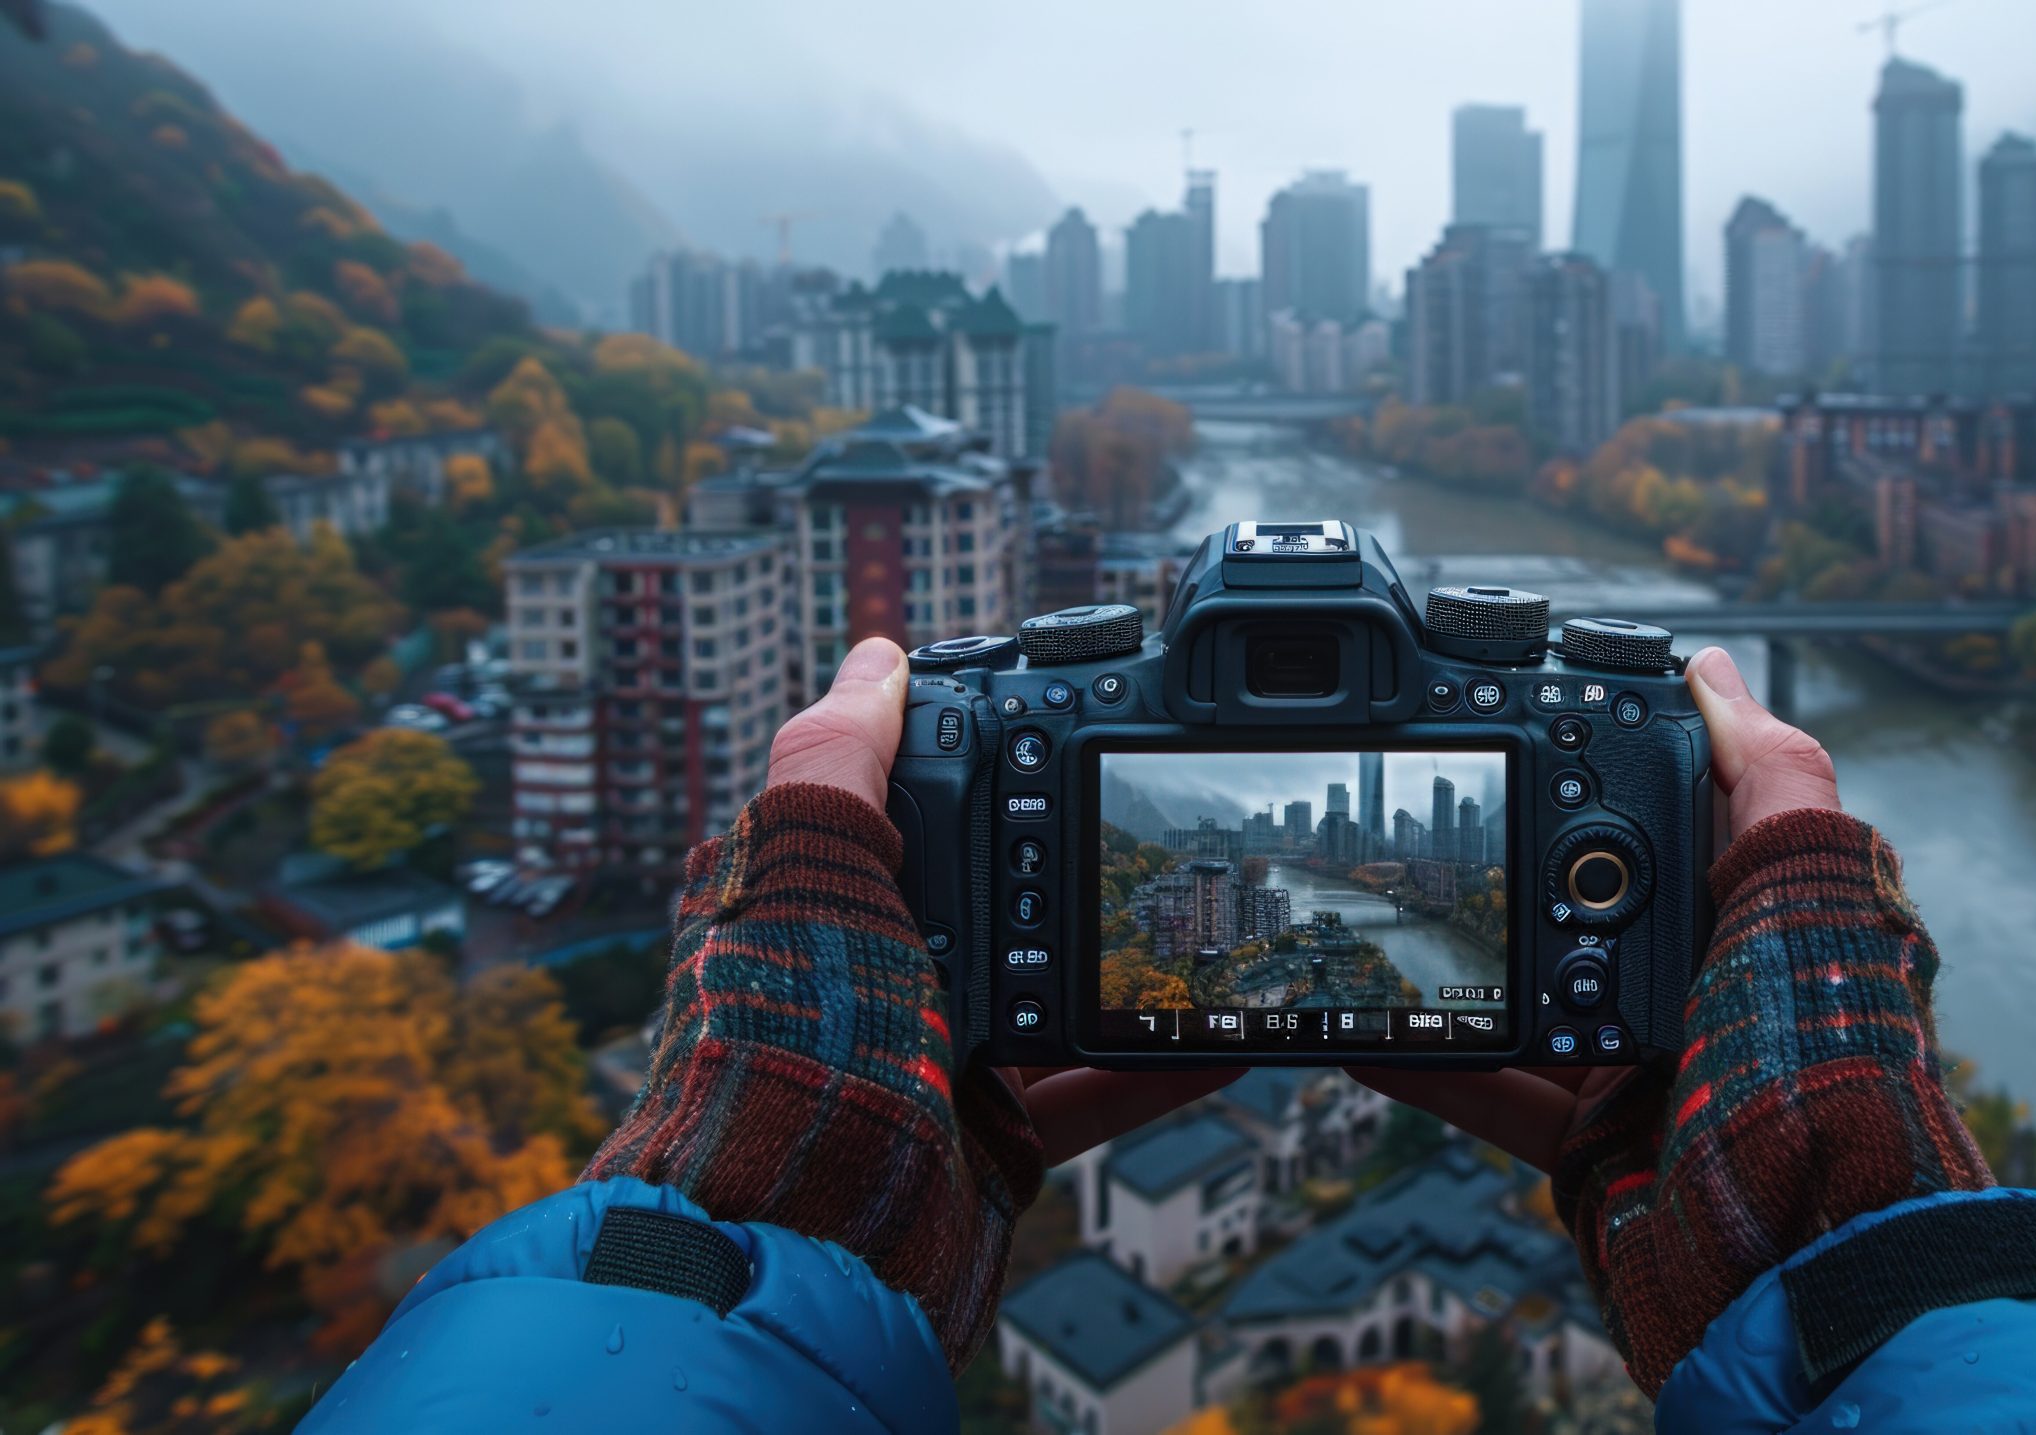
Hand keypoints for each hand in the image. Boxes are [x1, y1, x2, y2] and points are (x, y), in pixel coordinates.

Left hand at [767, 636, 1240, 1165]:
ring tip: (1200, 928)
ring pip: (1051, 996)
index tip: (1060, 731)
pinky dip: (1155, 1071)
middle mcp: (878, 979)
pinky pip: (1091, 1093)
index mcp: (825, 906)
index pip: (905, 810)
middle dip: (1068, 864)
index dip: (976, 766)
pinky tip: (1216, 1045)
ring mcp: (936, 1064)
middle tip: (1151, 827)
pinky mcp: (991, 1142)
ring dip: (1124, 966)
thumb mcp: (805, 874)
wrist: (806, 1250)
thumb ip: (836, 764)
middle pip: (992, 899)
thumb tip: (875, 659)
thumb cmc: (789, 1050)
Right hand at [1344, 647, 1840, 1166]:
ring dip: (1455, 975)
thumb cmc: (1820, 1050)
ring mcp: (1639, 1070)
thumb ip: (1767, 775)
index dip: (1601, 787)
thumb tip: (1714, 671)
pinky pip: (1496, 1098)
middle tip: (1429, 837)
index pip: (1666, 831)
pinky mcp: (1593, 1145)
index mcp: (1749, 920)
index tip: (1526, 742)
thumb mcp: (1806, 883)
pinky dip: (1432, 1073)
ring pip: (1527, 1004)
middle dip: (1507, 878)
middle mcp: (1696, 989)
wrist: (1799, 1232)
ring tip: (1385, 934)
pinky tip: (1371, 1041)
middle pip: (1582, 916)